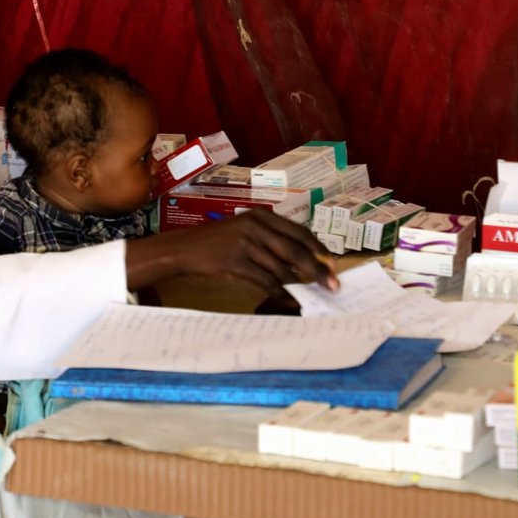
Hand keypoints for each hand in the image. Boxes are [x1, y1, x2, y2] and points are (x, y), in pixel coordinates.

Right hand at [126, 209, 339, 293]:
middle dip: (318, 269)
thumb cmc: (216, 243)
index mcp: (261, 216)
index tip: (332, 262)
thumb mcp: (244, 230)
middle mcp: (256, 226)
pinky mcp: (236, 262)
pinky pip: (266, 280)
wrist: (184, 249)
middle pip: (296, 250)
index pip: (298, 231)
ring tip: (314, 295)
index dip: (318, 248)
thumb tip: (300, 260)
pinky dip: (282, 292)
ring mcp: (246, 244)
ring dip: (301, 284)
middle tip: (333, 284)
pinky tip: (291, 300)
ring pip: (283, 267)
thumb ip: (269, 239)